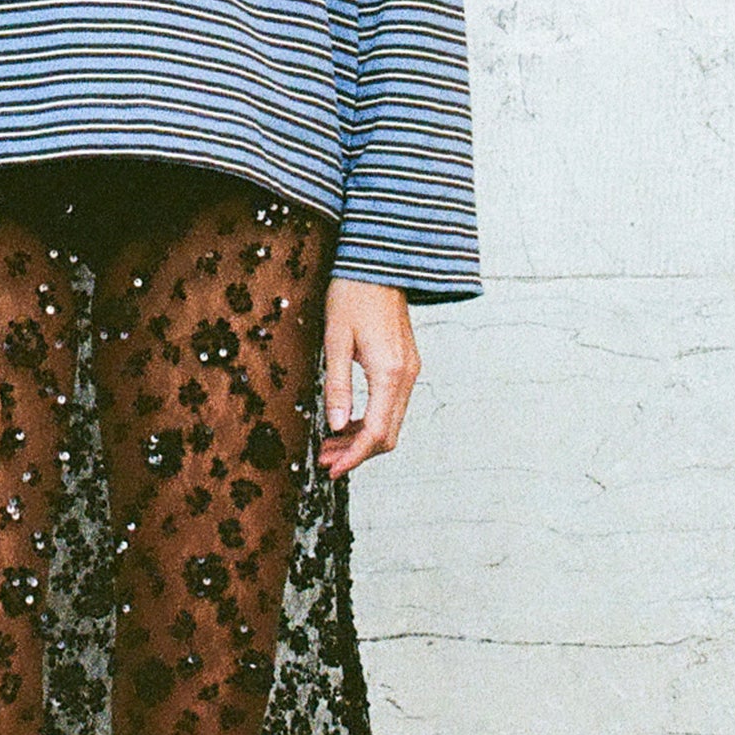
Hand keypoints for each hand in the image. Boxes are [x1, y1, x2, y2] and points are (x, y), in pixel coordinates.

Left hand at [318, 280, 418, 477]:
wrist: (378, 264)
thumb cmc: (353, 295)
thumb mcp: (335, 341)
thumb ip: (337, 386)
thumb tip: (336, 426)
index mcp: (390, 373)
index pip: (376, 433)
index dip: (353, 457)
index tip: (331, 470)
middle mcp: (407, 376)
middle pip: (388, 435)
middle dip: (357, 453)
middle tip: (325, 459)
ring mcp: (410, 370)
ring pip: (391, 422)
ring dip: (362, 439)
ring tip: (330, 444)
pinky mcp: (405, 364)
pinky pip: (392, 405)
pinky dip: (371, 420)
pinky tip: (347, 421)